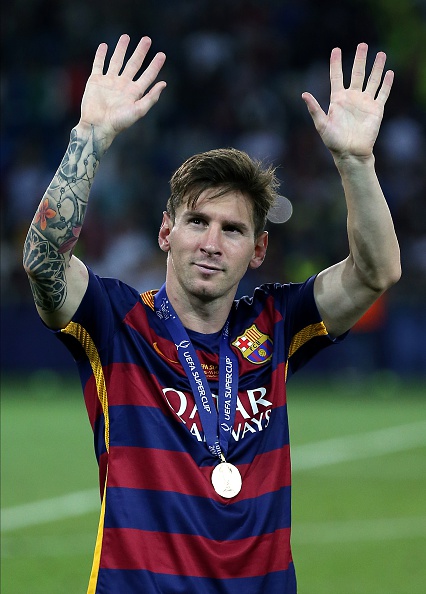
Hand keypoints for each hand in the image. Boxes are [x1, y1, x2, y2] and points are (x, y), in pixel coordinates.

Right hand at [79, 34, 165, 144]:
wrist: (97, 126)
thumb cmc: (119, 122)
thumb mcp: (138, 111)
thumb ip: (151, 97)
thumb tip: (164, 84)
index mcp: (134, 92)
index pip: (148, 75)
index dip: (155, 65)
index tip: (162, 54)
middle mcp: (123, 85)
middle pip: (134, 64)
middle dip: (140, 52)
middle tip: (147, 39)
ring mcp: (109, 82)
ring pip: (116, 61)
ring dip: (121, 49)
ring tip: (126, 37)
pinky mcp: (95, 81)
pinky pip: (98, 65)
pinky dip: (101, 55)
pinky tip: (104, 46)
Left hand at [302, 43, 393, 159]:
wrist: (351, 153)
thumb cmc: (334, 142)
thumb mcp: (322, 125)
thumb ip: (314, 109)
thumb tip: (303, 94)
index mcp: (338, 99)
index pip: (337, 77)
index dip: (336, 63)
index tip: (336, 49)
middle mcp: (352, 98)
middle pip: (357, 73)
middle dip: (360, 59)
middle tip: (363, 44)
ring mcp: (364, 103)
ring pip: (372, 80)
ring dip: (376, 67)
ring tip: (380, 53)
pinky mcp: (376, 110)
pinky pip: (382, 93)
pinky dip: (386, 83)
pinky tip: (389, 72)